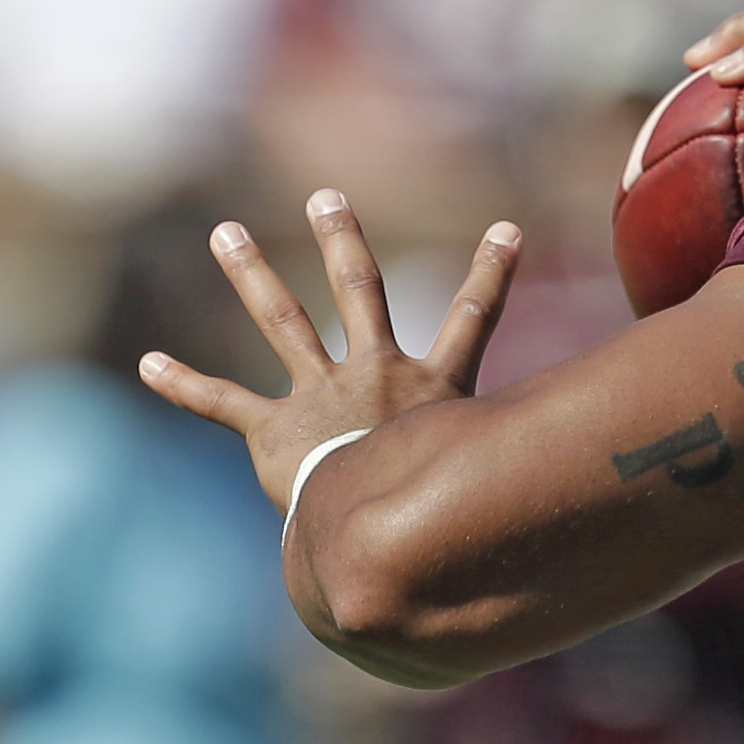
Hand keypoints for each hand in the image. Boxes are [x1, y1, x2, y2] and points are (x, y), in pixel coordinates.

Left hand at [140, 189, 523, 512]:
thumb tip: (599, 542)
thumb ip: (530, 491)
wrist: (372, 546)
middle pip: (361, 290)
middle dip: (341, 240)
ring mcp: (320, 398)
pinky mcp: (273, 434)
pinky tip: (144, 363)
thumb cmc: (438, 527)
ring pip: (283, 322)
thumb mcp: (491, 493)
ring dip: (252, 274)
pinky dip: (181, 382)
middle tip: (323, 197)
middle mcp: (373, 377)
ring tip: (223, 233)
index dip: (494, 271)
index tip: (508, 226)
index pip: (475, 318)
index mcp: (429, 388)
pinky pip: (223, 402)